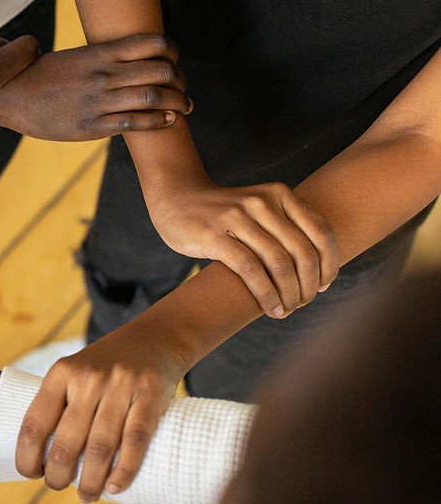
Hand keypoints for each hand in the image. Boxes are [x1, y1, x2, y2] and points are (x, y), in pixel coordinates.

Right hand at [0, 33, 191, 140]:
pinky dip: (158, 121)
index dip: (171, 51)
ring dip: (177, 102)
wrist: (11, 95)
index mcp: (100, 53)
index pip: (152, 44)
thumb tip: (132, 61)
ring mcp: (98, 101)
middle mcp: (103, 75)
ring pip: (153, 97)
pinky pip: (134, 123)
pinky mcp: (92, 127)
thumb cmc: (46, 76)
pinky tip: (168, 121)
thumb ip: (104, 59)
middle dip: (180, 79)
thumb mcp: (76, 58)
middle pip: (160, 71)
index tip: (174, 59)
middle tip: (184, 86)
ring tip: (185, 106)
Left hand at [16, 323, 185, 501]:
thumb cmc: (107, 365)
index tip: (30, 473)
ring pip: (100, 447)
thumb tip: (41, 454)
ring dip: (91, 481)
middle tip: (58, 487)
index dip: (27, 455)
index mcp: (61, 372)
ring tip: (87, 496)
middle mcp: (89, 378)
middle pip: (67, 442)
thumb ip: (60, 403)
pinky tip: (114, 487)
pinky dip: (124, 471)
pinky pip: (135, 441)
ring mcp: (121, 385)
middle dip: (59, 475)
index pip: (34, 423)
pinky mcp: (150, 395)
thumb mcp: (76, 371)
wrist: (155, 338)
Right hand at [149, 178, 338, 317]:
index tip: (324, 285)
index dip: (329, 263)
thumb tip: (317, 267)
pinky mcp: (214, 236)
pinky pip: (250, 270)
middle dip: (310, 285)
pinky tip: (270, 308)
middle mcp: (262, 203)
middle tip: (303, 302)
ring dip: (289, 294)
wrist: (174, 199)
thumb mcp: (257, 208)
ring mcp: (237, 218)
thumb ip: (284, 226)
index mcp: (279, 194)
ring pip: (279, 263)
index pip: (320, 231)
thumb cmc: (220, 213)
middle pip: (303, 251)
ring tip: (286, 309)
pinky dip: (266, 294)